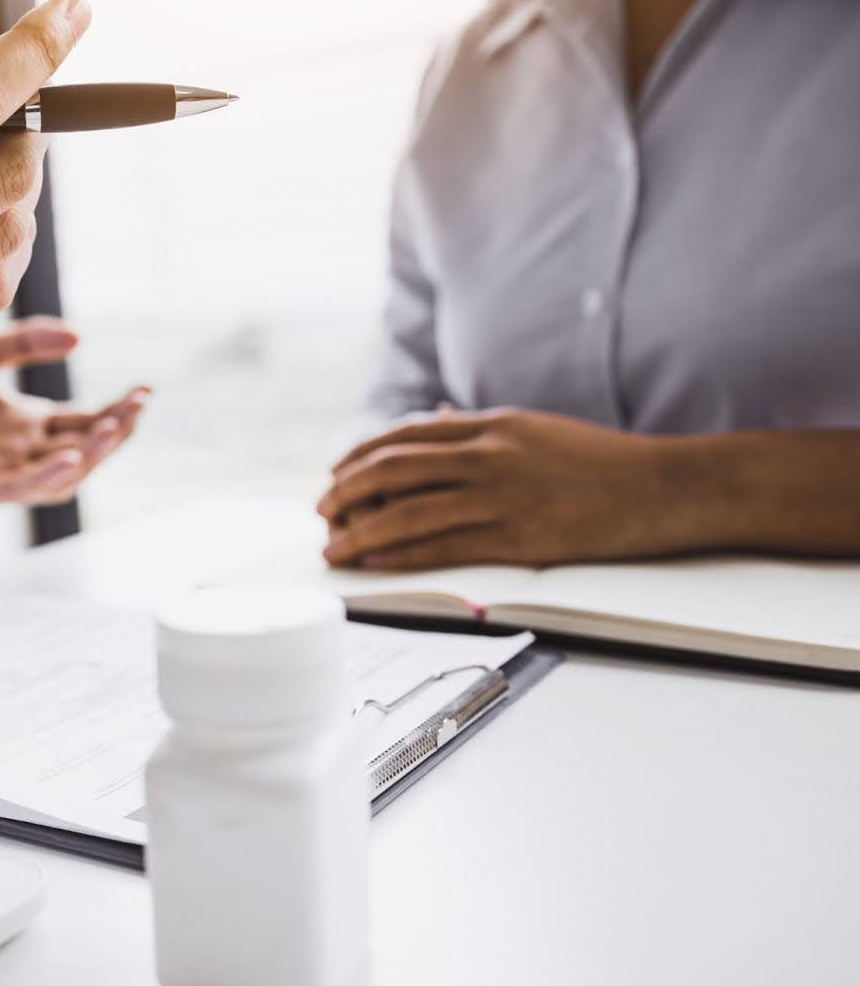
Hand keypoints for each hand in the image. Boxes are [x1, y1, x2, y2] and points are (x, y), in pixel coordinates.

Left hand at [0, 318, 147, 524]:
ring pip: (57, 476)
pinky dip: (44, 476)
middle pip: (81, 450)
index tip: (145, 390)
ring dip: (88, 456)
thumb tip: (79, 338)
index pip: (83, 422)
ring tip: (111, 429)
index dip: (116, 411)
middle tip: (136, 407)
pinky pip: (14, 488)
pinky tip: (66, 456)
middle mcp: (17, 452)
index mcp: (24, 423)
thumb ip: (24, 343)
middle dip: (113, 432)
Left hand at [318, 409, 678, 569]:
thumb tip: (433, 423)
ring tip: (333, 547)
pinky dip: (399, 554)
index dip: (360, 456)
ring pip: (407, 512)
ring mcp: (501, 496)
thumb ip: (479, 430)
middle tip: (322, 512)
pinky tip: (374, 562)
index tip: (335, 475)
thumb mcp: (534, 429)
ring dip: (361, 531)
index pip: (405, 436)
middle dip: (347, 493)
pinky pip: (442, 546)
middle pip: (393, 469)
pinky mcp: (517, 537)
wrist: (664, 487)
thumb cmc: (600, 462)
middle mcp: (489, 455)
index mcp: (491, 426)